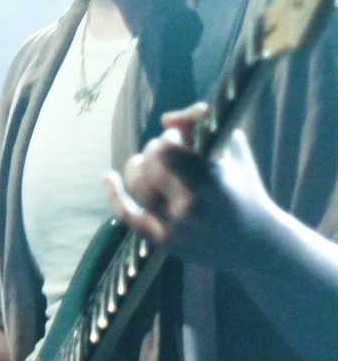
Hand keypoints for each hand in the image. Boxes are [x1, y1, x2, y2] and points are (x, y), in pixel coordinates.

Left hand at [104, 103, 274, 265]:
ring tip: (147, 162)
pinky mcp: (162, 241)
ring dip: (136, 167)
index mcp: (213, 181)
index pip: (167, 151)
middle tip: (166, 150)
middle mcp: (191, 206)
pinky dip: (114, 194)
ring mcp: (175, 226)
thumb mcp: (231, 147)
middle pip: (150, 165)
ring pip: (136, 186)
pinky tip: (107, 177)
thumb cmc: (241, 184)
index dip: (167, 139)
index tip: (177, 138)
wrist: (254, 241)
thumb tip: (165, 119)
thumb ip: (200, 122)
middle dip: (154, 151)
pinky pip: (127, 216)